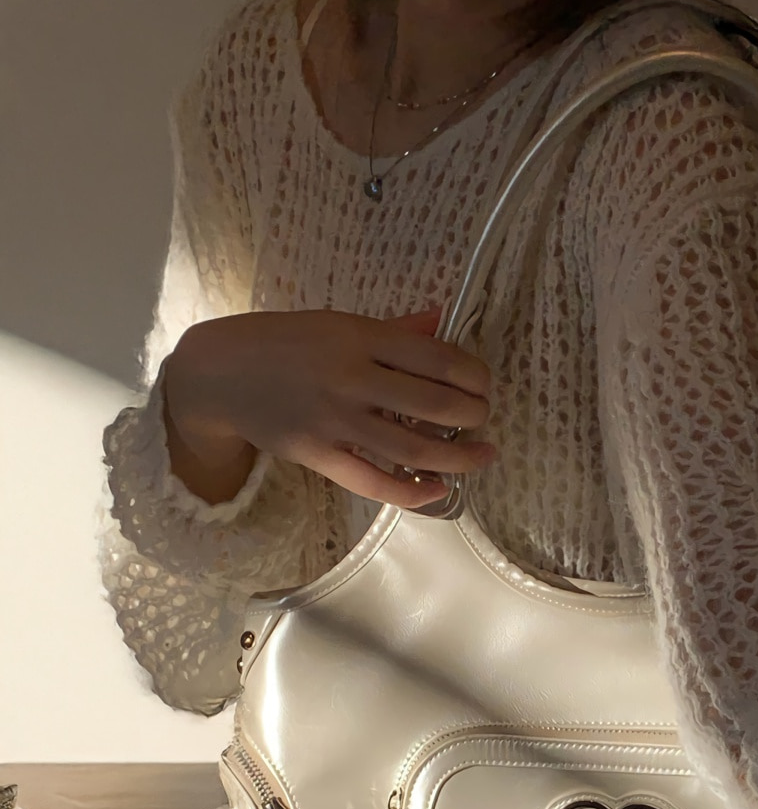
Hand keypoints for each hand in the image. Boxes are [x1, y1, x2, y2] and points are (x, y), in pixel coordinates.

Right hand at [163, 307, 495, 508]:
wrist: (220, 372)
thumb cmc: (286, 342)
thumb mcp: (339, 323)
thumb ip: (394, 329)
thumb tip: (444, 317)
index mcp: (360, 336)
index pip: (437, 358)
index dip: (474, 376)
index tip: (484, 386)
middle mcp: (350, 377)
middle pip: (433, 403)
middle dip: (473, 415)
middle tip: (485, 420)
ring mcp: (333, 419)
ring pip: (411, 447)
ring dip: (458, 456)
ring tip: (482, 456)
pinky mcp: (317, 454)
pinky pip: (373, 482)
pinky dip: (412, 491)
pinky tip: (440, 490)